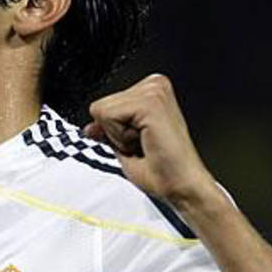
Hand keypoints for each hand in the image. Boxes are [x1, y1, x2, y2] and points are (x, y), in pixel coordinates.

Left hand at [83, 74, 215, 207]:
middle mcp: (154, 85)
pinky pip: (108, 117)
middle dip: (115, 133)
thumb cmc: (162, 171)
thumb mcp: (124, 146)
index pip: (103, 104)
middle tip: (143, 146)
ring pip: (102, 111)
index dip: (113, 131)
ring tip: (146, 145)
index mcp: (150, 91)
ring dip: (119, 137)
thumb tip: (90, 127)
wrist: (181, 187)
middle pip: (100, 105)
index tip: (139, 142)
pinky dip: (120, 138)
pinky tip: (145, 143)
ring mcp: (153, 91)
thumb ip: (107, 130)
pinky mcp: (150, 102)